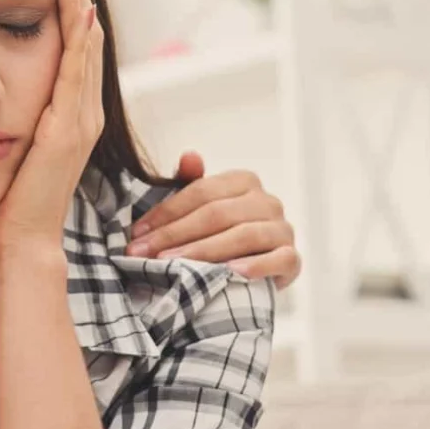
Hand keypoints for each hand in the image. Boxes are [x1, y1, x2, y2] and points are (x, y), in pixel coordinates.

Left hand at [0, 0, 104, 255]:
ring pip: (85, 46)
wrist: (19, 243)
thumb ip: (10, 114)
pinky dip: (79, 37)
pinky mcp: (70, 130)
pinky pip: (78, 72)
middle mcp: (81, 111)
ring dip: (79, 1)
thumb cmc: (9, 199)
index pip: (70, 46)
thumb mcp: (12, 144)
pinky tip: (78, 6)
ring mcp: (81, 120)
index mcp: (66, 113)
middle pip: (84, 37)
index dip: (65, 6)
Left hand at [126, 153, 301, 286]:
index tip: (136, 233)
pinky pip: (280, 259)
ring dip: (204, 251)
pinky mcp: (293, 258)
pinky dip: (257, 266)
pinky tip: (231, 272)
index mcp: (243, 182)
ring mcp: (283, 229)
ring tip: (172, 264)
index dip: (165, 213)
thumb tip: (190, 155)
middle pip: (218, 214)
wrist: (249, 272)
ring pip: (244, 235)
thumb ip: (191, 184)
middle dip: (175, 234)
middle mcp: (267, 201)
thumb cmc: (218, 235)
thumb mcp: (200, 208)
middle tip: (143, 253)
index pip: (201, 193)